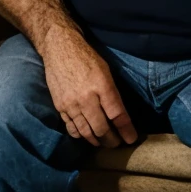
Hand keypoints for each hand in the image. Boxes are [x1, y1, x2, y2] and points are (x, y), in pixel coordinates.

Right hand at [39, 29, 136, 147]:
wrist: (59, 48)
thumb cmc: (86, 57)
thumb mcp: (105, 71)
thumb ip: (112, 93)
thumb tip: (118, 115)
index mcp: (102, 86)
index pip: (117, 115)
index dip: (126, 130)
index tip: (131, 139)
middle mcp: (86, 98)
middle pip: (101, 128)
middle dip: (112, 140)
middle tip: (117, 143)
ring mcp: (71, 104)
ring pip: (86, 132)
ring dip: (97, 141)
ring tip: (103, 142)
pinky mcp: (59, 106)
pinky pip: (71, 127)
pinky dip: (80, 135)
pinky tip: (87, 136)